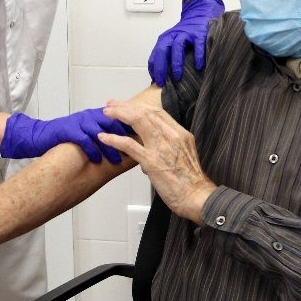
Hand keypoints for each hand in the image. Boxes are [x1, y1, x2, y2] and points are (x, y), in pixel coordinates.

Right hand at [0, 108, 130, 163]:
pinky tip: (97, 161)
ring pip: (100, 130)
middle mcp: (90, 116)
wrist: (41, 136)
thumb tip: (127, 147)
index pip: (121, 117)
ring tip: (118, 161)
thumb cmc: (67, 138)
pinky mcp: (67, 130)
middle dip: (126, 135)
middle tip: (137, 150)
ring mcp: (79, 121)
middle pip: (114, 121)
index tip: (147, 139)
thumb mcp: (89, 134)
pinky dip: (91, 150)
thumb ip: (106, 136)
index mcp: (98, 116)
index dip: (134, 126)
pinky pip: (83, 139)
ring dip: (110, 146)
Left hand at [98, 99, 215, 221]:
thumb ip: (170, 147)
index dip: (140, 106)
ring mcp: (161, 147)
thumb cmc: (191, 182)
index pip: (158, 112)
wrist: (197, 197)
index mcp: (180, 134)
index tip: (128, 105)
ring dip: (119, 114)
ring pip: (137, 121)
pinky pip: (129, 145)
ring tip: (106, 113)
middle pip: (146, 112)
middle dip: (126, 106)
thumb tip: (152, 148)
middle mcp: (171, 136)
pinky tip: (103, 137)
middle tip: (112, 104)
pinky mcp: (151, 161)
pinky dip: (114, 139)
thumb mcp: (185, 155)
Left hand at [147, 0, 223, 86]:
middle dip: (161, 68)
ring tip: (177, 77)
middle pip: (163, 51)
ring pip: (177, 47)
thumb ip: (168, 55)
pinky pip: (198, 46)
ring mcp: (186, 33)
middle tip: (162, 83)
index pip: (155, 55)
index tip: (155, 81)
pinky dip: (198, 56)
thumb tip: (163, 76)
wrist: (200, 12)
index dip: (154, 69)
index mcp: (165, 39)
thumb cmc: (186, 33)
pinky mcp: (199, 33)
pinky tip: (199, 67)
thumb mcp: (174, 41)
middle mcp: (173, 35)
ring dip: (176, 63)